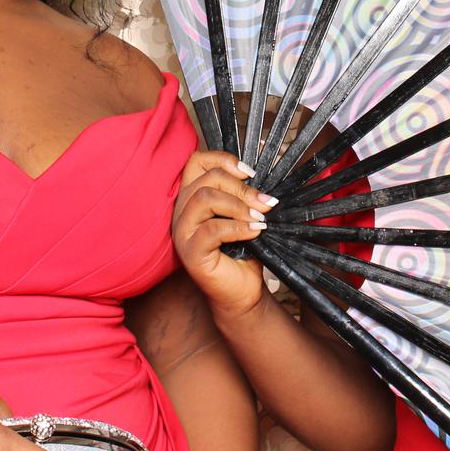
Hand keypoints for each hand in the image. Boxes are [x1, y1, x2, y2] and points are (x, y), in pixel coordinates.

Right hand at [171, 150, 274, 319]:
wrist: (243, 290)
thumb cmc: (244, 250)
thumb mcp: (246, 213)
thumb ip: (248, 192)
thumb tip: (268, 168)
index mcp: (192, 196)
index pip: (197, 162)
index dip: (223, 160)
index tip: (250, 172)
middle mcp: (181, 211)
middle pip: (207, 179)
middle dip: (241, 187)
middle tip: (265, 202)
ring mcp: (182, 232)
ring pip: (205, 199)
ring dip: (239, 206)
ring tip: (260, 218)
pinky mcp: (190, 252)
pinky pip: (212, 229)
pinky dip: (238, 227)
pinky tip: (255, 231)